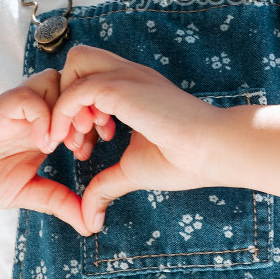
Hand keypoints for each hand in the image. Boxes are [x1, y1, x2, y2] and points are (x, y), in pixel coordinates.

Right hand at [0, 68, 89, 235]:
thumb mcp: (26, 193)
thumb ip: (59, 201)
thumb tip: (93, 223)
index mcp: (40, 127)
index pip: (80, 102)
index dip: (94, 121)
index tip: (93, 152)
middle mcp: (30, 114)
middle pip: (73, 84)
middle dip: (87, 111)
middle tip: (84, 147)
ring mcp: (12, 110)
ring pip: (53, 81)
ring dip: (66, 111)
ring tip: (65, 146)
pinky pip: (28, 96)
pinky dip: (42, 117)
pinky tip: (42, 146)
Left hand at [47, 44, 223, 236]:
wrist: (213, 150)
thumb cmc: (183, 160)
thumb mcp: (132, 170)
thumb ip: (106, 186)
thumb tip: (89, 219)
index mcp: (134, 88)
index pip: (89, 79)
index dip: (77, 111)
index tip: (85, 148)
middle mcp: (128, 75)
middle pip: (79, 59)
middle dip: (66, 94)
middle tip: (75, 137)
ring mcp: (126, 76)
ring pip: (76, 62)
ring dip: (66, 101)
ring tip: (77, 140)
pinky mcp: (121, 87)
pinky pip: (77, 88)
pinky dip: (66, 114)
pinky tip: (79, 143)